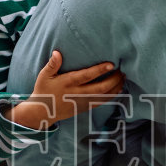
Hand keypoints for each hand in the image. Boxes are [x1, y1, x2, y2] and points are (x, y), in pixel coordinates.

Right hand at [7, 51, 124, 129]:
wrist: (42, 112)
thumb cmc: (44, 91)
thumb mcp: (44, 76)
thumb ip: (52, 64)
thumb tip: (57, 52)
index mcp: (68, 83)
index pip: (86, 76)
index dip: (99, 70)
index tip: (111, 64)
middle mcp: (77, 93)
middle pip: (100, 88)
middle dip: (113, 80)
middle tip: (122, 70)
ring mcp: (82, 102)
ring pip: (103, 96)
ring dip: (115, 87)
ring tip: (124, 77)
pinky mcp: (85, 108)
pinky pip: (101, 102)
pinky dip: (112, 96)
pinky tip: (119, 89)